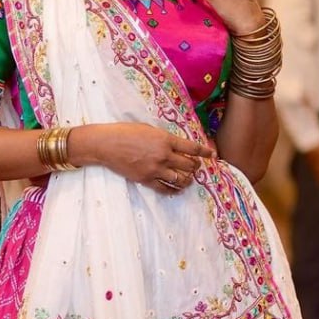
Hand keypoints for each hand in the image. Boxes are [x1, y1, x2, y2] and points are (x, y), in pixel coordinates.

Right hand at [69, 122, 213, 194]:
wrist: (107, 144)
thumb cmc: (125, 132)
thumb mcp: (149, 129)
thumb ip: (164, 138)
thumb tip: (176, 145)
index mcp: (165, 140)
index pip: (191, 148)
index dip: (204, 152)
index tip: (211, 154)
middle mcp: (164, 155)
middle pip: (189, 165)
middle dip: (195, 167)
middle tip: (196, 167)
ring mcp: (155, 169)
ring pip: (180, 180)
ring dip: (187, 180)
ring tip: (188, 179)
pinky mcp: (146, 180)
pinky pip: (165, 189)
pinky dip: (172, 190)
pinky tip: (175, 189)